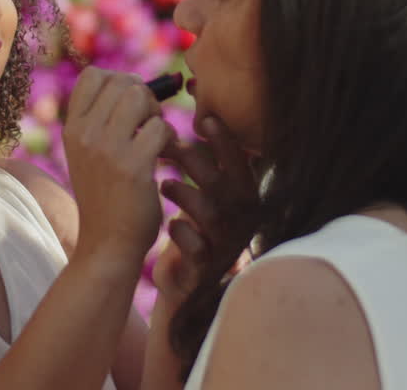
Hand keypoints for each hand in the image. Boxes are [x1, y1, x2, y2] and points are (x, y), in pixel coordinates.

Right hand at [62, 66, 177, 268]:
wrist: (107, 244)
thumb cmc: (106, 196)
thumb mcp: (88, 154)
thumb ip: (101, 120)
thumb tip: (137, 85)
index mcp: (72, 128)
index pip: (93, 75)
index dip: (119, 82)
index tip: (129, 108)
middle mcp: (84, 134)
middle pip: (123, 82)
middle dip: (144, 97)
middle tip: (148, 126)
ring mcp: (107, 149)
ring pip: (141, 97)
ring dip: (157, 114)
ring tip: (155, 139)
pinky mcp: (133, 166)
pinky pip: (160, 127)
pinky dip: (169, 139)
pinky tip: (163, 158)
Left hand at [153, 116, 259, 302]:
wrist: (181, 288)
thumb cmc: (191, 232)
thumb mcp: (200, 197)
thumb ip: (201, 166)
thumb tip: (187, 119)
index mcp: (242, 202)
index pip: (241, 166)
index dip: (227, 143)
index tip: (205, 120)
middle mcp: (239, 224)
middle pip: (226, 187)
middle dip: (197, 162)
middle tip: (168, 146)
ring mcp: (223, 249)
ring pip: (212, 216)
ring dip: (187, 195)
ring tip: (165, 184)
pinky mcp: (203, 272)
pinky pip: (198, 250)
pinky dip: (184, 235)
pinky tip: (171, 224)